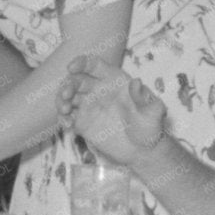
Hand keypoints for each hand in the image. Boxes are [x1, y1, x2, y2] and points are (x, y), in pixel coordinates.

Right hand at [58, 54, 166, 168]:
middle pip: (76, 80)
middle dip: (67, 85)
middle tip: (66, 95)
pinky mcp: (82, 123)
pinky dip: (63, 118)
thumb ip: (144, 98)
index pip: (94, 65)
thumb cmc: (150, 127)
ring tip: (65, 110)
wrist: (143, 151)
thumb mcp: (153, 111)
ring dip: (61, 100)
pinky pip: (68, 117)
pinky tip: (67, 125)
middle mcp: (98, 90)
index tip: (71, 67)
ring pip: (68, 97)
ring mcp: (88, 106)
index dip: (81, 63)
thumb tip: (136, 82)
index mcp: (113, 80)